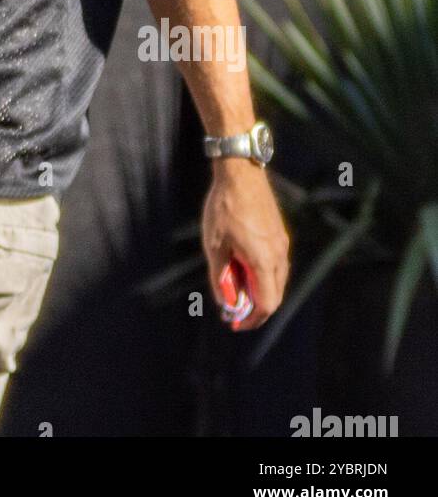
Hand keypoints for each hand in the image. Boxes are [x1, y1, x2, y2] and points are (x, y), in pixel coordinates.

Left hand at [202, 160, 289, 330]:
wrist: (240, 173)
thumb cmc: (224, 208)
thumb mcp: (214, 245)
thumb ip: (221, 277)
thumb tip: (226, 302)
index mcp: (264, 261)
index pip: (267, 304)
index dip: (253, 318)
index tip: (237, 323)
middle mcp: (279, 255)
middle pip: (274, 294)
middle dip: (255, 306)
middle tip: (233, 310)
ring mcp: (282, 243)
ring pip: (276, 279)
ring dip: (259, 289)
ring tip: (234, 287)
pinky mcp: (279, 233)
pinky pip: (275, 263)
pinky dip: (262, 273)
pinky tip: (243, 265)